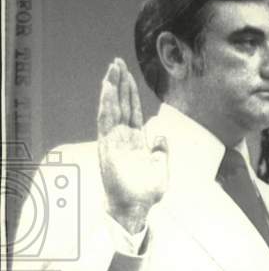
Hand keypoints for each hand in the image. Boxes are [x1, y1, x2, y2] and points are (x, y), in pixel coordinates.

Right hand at [97, 58, 166, 233]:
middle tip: (117, 62)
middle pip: (122, 104)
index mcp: (136, 141)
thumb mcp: (161, 169)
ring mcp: (114, 140)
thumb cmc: (147, 193)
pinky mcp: (107, 146)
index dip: (131, 93)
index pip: (133, 111)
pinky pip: (106, 120)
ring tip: (111, 69)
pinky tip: (107, 89)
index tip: (128, 75)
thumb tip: (161, 136)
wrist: (136, 208)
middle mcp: (123, 137)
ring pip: (112, 108)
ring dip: (112, 88)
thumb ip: (161, 151)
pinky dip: (106, 104)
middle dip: (120, 83)